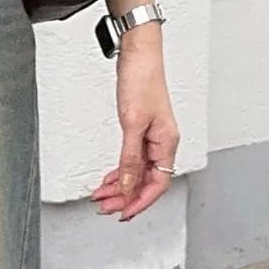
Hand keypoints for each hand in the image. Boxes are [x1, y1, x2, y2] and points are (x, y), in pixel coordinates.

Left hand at [90, 26, 180, 221]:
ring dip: (120, 187)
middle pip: (146, 182)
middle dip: (125, 198)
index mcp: (167, 143)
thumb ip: (130, 158)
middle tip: (105, 208)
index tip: (123, 213)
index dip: (140, 202)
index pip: (157, 185)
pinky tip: (110, 179)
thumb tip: (127, 185)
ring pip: (137, 173)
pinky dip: (120, 172)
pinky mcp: (140, 131)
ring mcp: (151, 138)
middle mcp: (162, 143)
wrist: (139, 55)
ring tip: (102, 197)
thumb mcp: (132, 124)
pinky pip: (132, 161)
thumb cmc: (142, 81)